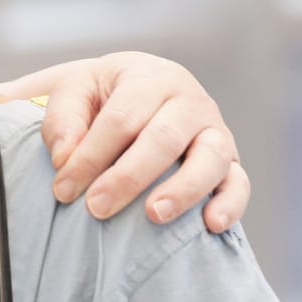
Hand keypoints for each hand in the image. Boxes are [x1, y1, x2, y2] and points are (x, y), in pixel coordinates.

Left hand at [0, 52, 249, 231]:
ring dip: (184, 189)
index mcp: (147, 77)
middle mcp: (188, 99)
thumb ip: (61, 120)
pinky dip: (230, 203)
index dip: (90, 156)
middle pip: (164, 137)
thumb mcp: (71, 94)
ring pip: (211, 157)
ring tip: (154, 215)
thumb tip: (63, 158)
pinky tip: (211, 225)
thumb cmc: (96, 99)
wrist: (129, 94)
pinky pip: (239, 182)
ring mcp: (215, 130)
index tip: (63, 189)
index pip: (121, 118)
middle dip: (128, 176)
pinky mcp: (231, 161)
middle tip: (96, 208)